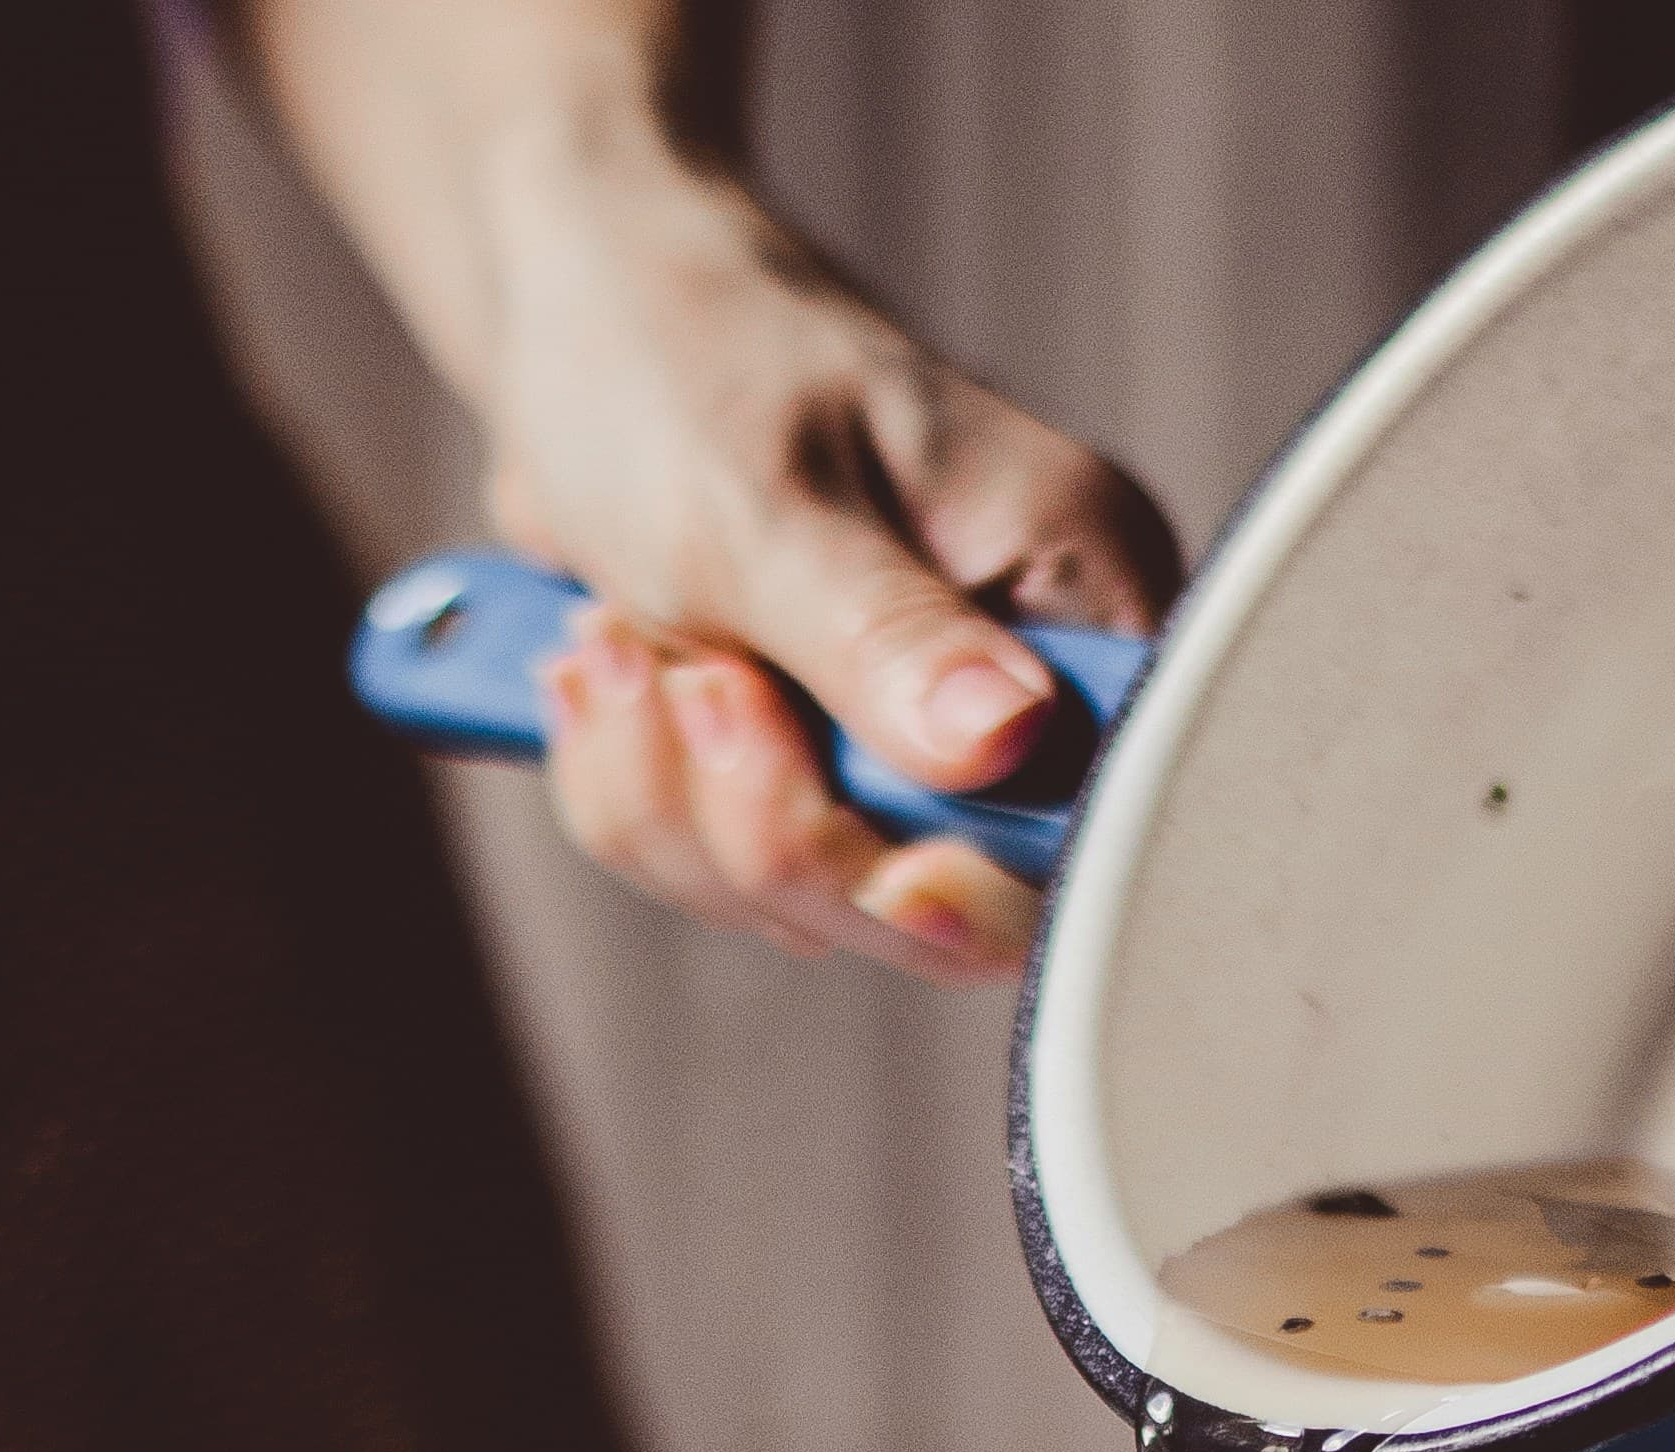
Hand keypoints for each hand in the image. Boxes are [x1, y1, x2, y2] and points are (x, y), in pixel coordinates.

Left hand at [495, 170, 1177, 980]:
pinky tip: (614, 669)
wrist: (578, 317)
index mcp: (1078, 599)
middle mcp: (1018, 692)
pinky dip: (639, 792)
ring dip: (676, 800)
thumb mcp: (773, 502)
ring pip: (806, 904)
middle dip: (778, 829)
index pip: (1096, 828)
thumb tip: (1010, 739)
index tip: (893, 866)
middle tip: (699, 682)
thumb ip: (887, 637)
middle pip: (942, 911)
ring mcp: (906, 751)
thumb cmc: (684, 359)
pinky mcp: (809, 778)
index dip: (991, 888)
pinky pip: (720, 876)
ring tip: (624, 644)